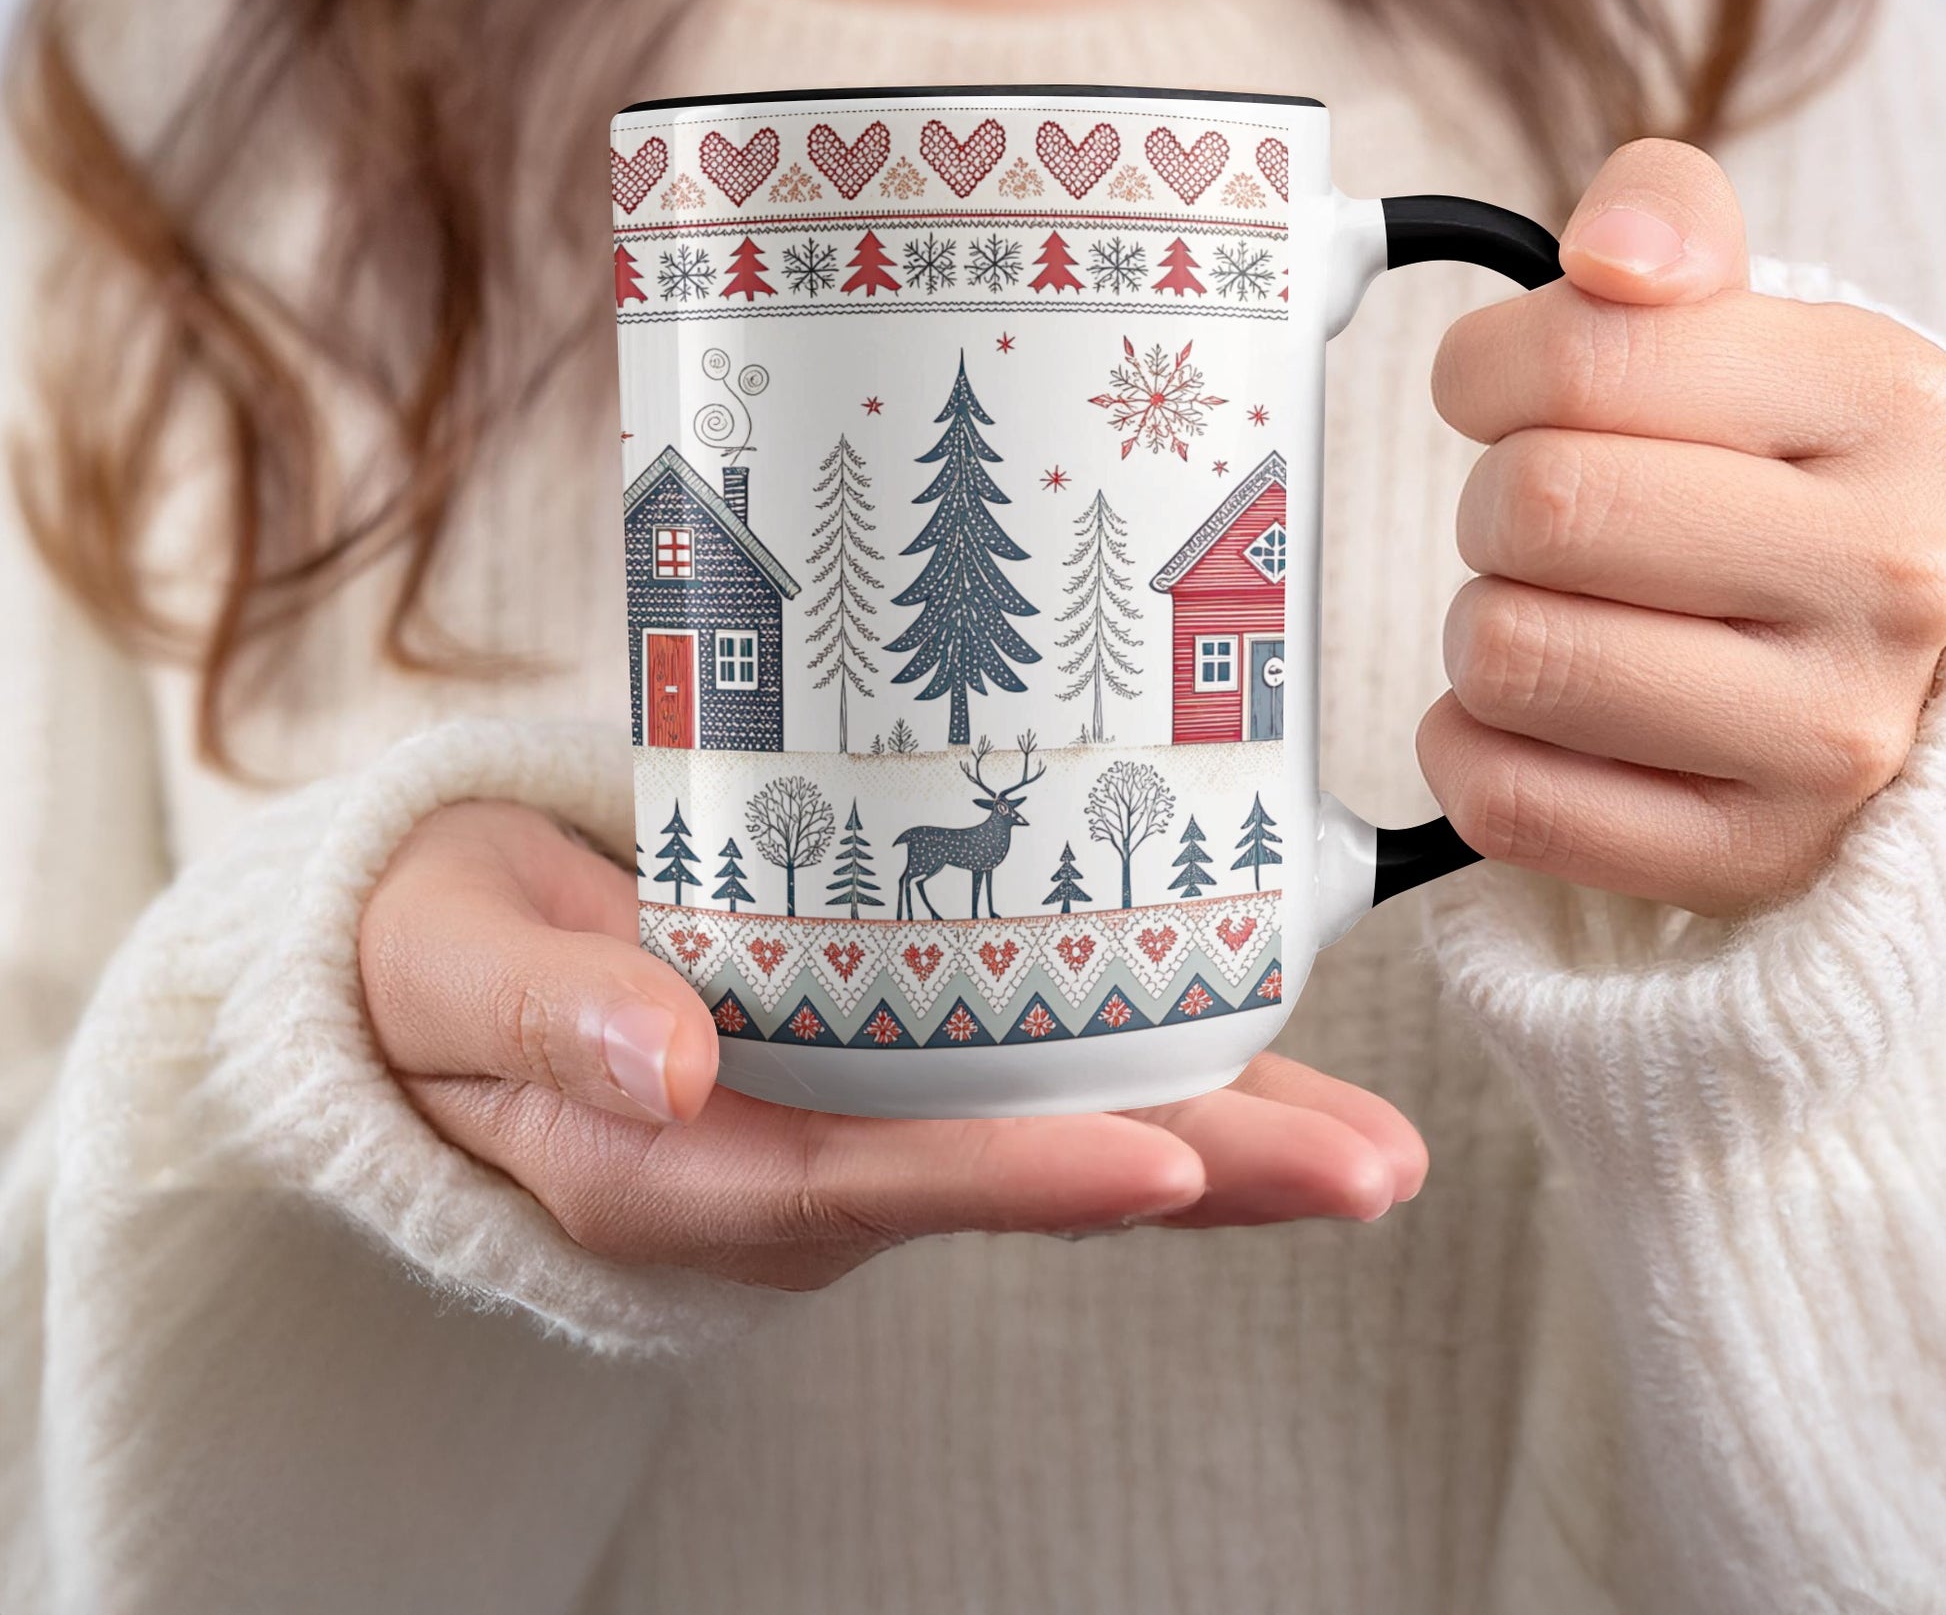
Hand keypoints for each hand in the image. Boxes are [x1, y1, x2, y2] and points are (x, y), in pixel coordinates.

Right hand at [359, 802, 1426, 1289]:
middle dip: (1193, 1178)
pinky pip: (1021, 1076)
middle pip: (1006, 1177)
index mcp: (678, 1164)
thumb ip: (543, 1014)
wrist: (449, 962)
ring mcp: (845, 1120)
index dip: (1014, 1180)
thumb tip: (659, 1062)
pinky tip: (1254, 1045)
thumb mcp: (450, 968)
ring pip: (1043, 1135)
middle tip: (1367, 1170)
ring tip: (1371, 1142)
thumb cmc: (443, 957)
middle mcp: (791, 1165)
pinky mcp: (876, 1065)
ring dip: (1212, 1138)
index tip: (1161, 1165)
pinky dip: (1142, 1065)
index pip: (866, 1182)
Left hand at [1422, 139, 1945, 917]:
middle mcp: (1882, 574)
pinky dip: (1472, 749)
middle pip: (1532, 510)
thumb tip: (1608, 255)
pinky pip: (1508, 800)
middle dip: (1493, 504)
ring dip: (1485, 627)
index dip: (1485, 372)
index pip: (1580, 360)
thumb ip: (1670, 227)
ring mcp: (1823, 735)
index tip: (1502, 394)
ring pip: (1508, 656)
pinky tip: (1534, 717)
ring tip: (1557, 614)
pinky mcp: (1747, 853)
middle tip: (1542, 521)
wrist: (1911, 655)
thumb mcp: (1764, 328)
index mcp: (1878, 402)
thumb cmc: (1793, 481)